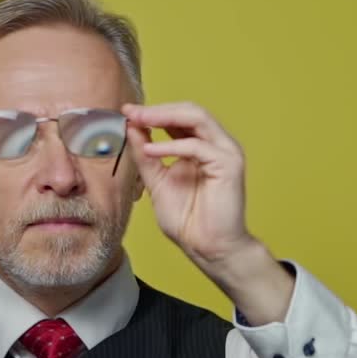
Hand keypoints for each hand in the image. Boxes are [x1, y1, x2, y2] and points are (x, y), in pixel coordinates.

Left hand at [122, 101, 257, 265]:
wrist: (207, 248)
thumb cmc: (188, 221)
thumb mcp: (157, 182)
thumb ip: (146, 156)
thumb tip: (132, 127)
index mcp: (200, 147)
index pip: (178, 118)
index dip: (153, 113)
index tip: (127, 112)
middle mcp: (215, 145)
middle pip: (189, 110)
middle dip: (157, 110)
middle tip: (131, 112)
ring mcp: (225, 152)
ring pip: (198, 118)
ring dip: (166, 117)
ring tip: (140, 120)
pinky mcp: (229, 164)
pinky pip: (198, 146)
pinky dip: (172, 146)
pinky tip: (151, 150)